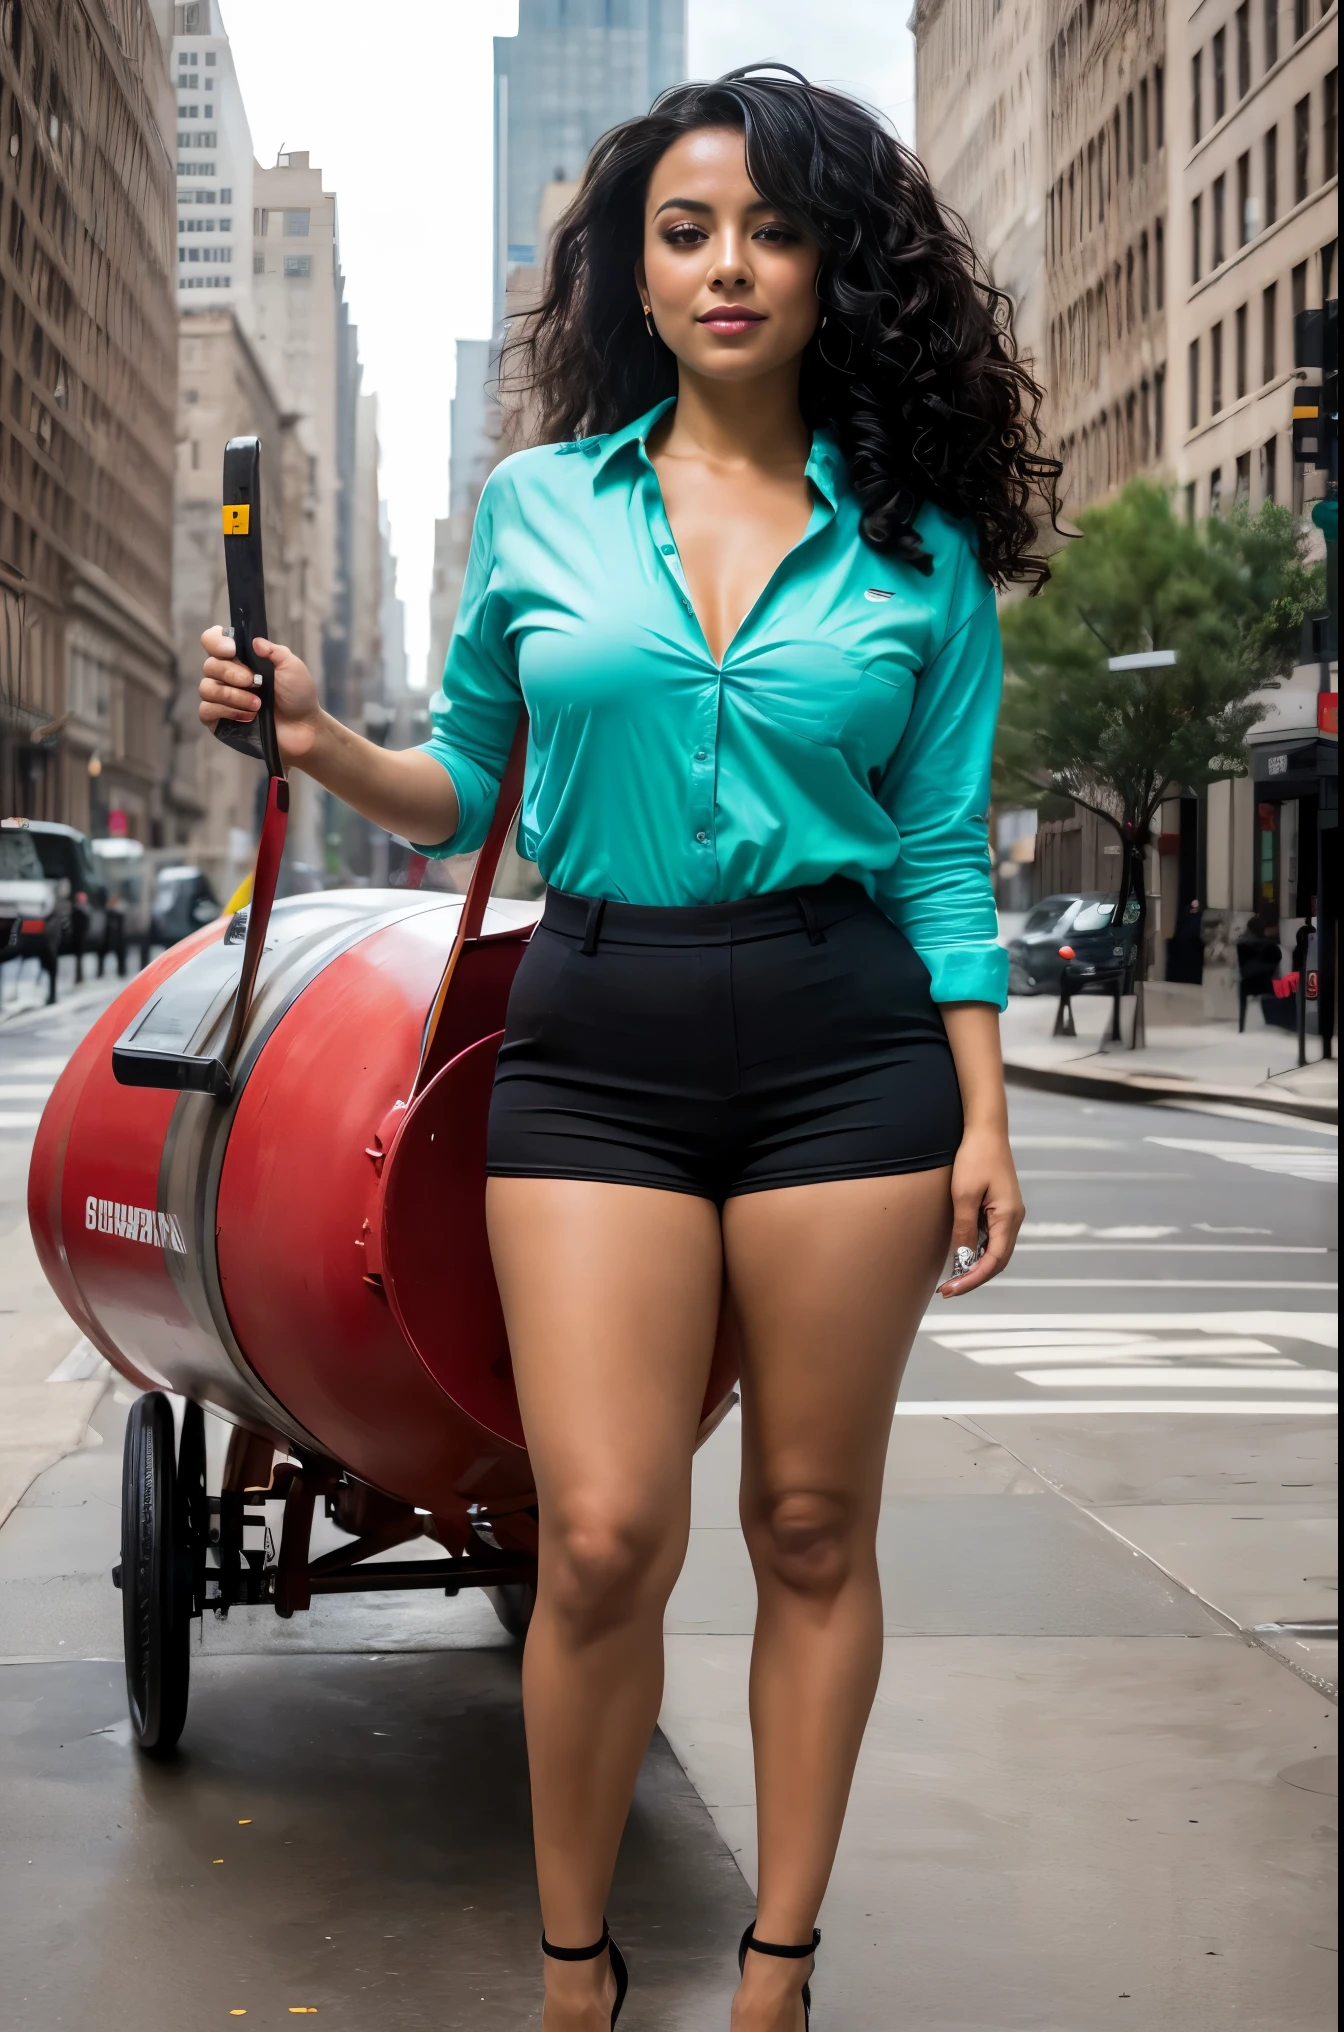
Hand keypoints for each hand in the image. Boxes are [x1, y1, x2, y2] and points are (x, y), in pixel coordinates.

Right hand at [198, 628, 323, 765]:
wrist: (303, 728)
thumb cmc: (298, 696)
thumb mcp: (291, 667)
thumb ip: (273, 651)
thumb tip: (255, 642)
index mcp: (240, 659)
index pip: (212, 641)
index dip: (215, 642)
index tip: (232, 650)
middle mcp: (226, 676)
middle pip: (209, 665)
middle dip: (232, 673)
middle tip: (256, 683)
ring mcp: (221, 699)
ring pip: (206, 689)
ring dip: (233, 695)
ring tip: (258, 705)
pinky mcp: (219, 720)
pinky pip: (206, 710)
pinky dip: (226, 711)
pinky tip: (248, 717)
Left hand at [936, 1125, 1023, 1297]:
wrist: (985, 1130)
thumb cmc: (975, 1157)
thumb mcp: (964, 1195)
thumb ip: (964, 1228)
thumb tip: (961, 1258)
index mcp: (1008, 1217)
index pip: (994, 1261)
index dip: (972, 1279)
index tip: (951, 1289)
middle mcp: (1013, 1218)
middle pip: (997, 1260)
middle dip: (973, 1277)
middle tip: (947, 1290)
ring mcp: (1008, 1213)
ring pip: (994, 1250)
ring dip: (975, 1266)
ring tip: (951, 1278)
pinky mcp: (1000, 1207)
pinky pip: (991, 1237)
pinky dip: (977, 1250)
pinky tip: (960, 1254)